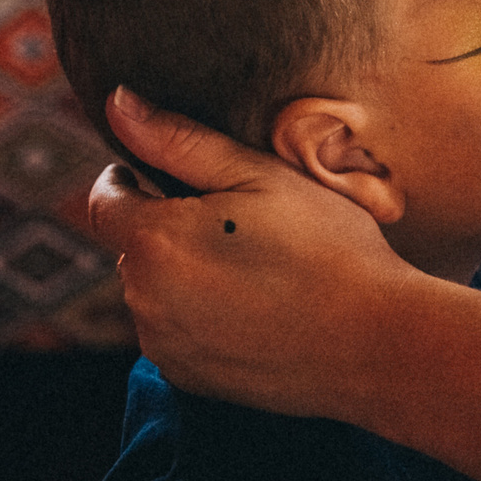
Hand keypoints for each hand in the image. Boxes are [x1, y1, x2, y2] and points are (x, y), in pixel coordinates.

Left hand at [83, 88, 417, 414]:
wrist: (375, 344)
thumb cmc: (327, 248)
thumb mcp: (261, 176)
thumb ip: (180, 140)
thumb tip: (117, 102)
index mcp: (155, 241)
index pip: (104, 200)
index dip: (129, 178)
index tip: (167, 173)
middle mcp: (144, 300)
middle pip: (133, 246)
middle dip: (166, 226)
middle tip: (237, 219)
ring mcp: (164, 346)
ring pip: (153, 291)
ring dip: (181, 273)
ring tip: (253, 266)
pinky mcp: (188, 378)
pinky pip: (174, 332)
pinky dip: (198, 316)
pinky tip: (255, 307)